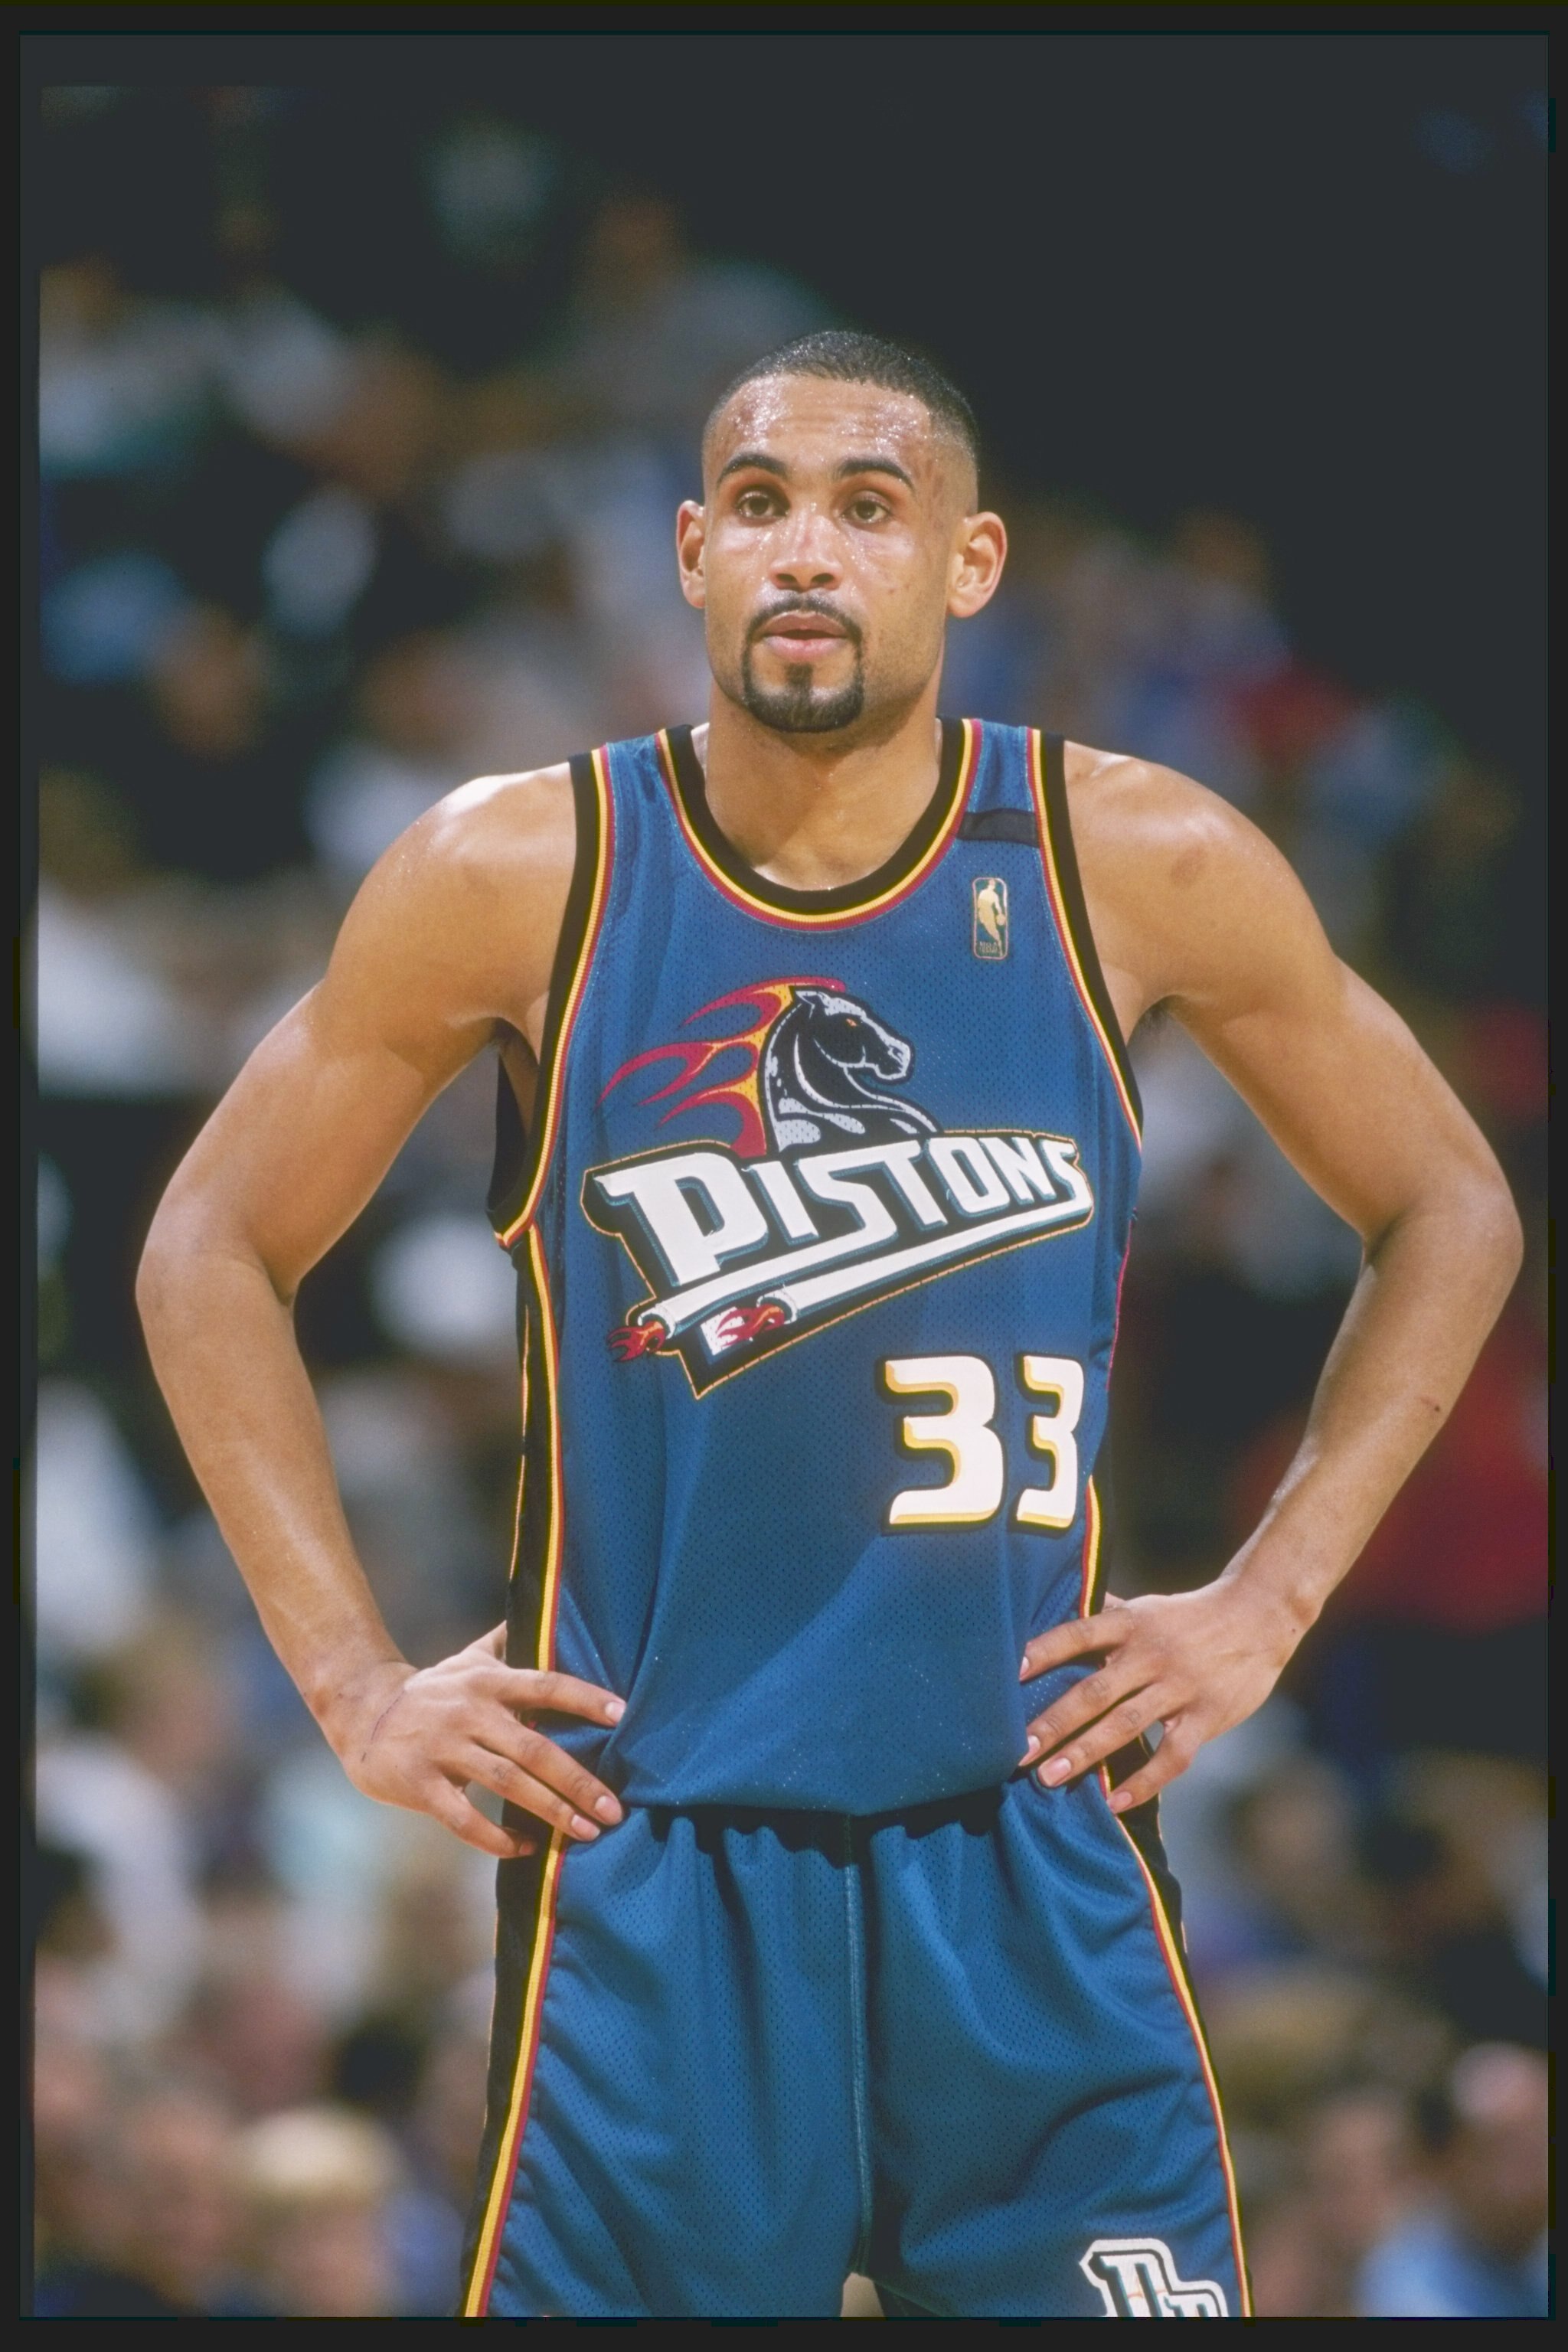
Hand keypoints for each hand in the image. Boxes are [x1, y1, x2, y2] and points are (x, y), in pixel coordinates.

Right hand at [323, 1625, 625, 1858]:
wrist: (362, 1714)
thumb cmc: (431, 1690)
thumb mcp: (467, 1660)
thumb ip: (506, 1642)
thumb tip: (547, 1607)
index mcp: (487, 1682)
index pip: (545, 1685)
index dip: (584, 1698)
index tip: (622, 1715)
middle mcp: (469, 1712)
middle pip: (534, 1748)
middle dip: (578, 1781)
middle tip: (613, 1809)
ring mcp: (444, 1749)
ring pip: (507, 1784)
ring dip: (551, 1811)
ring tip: (586, 1832)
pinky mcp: (420, 1785)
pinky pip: (466, 1819)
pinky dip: (498, 1838)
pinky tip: (527, 1847)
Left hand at [1018, 1581, 1298, 1812]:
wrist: (1260, 1616)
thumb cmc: (1191, 1615)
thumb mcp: (1147, 1607)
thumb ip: (1106, 1613)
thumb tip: (1058, 1604)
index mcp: (1131, 1623)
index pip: (1078, 1635)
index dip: (1043, 1651)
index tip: (1008, 1673)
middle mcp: (1151, 1654)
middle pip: (1094, 1690)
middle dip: (1054, 1722)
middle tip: (1017, 1750)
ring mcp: (1180, 1686)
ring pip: (1126, 1724)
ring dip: (1086, 1753)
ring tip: (1049, 1777)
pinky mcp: (1207, 1716)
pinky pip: (1172, 1755)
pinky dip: (1143, 1781)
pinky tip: (1114, 1802)